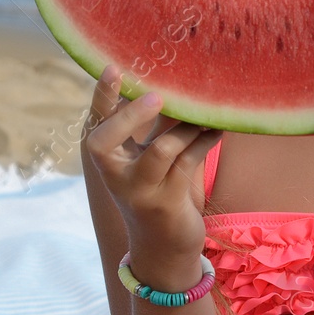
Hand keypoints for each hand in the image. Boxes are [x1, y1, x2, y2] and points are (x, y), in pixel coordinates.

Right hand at [84, 63, 222, 278]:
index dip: (102, 96)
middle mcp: (114, 175)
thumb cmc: (157, 190)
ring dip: (186, 128)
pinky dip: (204, 141)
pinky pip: (187, 163)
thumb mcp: (146, 157)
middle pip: (105, 140)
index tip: (113, 67)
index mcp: (107, 157)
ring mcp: (138, 192)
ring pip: (160, 150)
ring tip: (205, 113)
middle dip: (132, 115)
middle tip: (159, 95)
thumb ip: (151, 126)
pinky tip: (218, 129)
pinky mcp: (166, 203)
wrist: (163, 247)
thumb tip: (172, 83)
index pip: (95, 123)